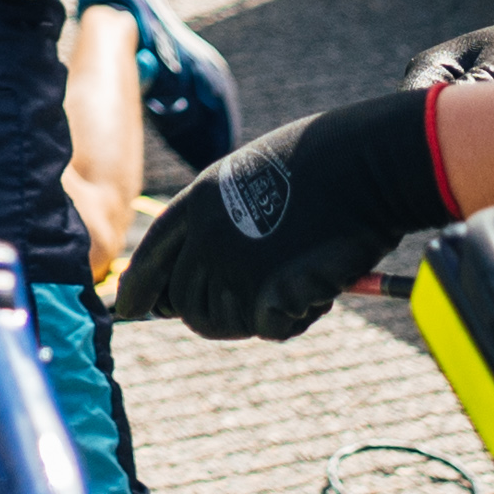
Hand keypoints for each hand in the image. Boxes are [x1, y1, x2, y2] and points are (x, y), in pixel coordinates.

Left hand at [113, 87, 444, 340]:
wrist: (364, 164)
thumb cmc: (325, 166)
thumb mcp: (252, 177)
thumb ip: (224, 222)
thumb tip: (211, 275)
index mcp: (198, 202)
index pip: (151, 256)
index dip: (139, 287)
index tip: (129, 308)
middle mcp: (203, 237)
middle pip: (184, 304)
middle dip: (211, 314)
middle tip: (256, 306)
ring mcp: (232, 268)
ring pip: (223, 322)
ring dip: (259, 315)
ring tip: (298, 281)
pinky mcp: (265, 295)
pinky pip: (269, 329)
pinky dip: (296, 317)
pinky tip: (321, 283)